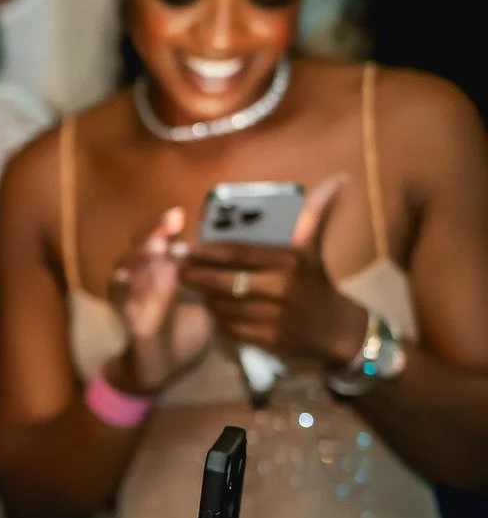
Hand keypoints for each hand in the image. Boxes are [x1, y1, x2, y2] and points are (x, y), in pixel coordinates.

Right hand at [110, 208, 213, 393]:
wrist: (164, 368)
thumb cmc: (187, 333)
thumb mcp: (208, 305)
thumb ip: (214, 283)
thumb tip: (240, 260)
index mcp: (165, 271)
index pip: (160, 240)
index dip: (164, 226)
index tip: (178, 215)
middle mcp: (144, 278)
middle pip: (139, 246)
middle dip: (153, 232)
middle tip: (169, 223)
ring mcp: (133, 297)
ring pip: (126, 267)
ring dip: (141, 256)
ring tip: (157, 248)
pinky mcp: (128, 318)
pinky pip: (119, 300)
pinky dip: (121, 289)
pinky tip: (126, 278)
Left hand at [183, 177, 364, 367]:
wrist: (335, 330)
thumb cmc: (315, 282)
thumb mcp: (312, 248)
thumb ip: (313, 214)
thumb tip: (337, 178)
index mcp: (288, 262)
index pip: (236, 253)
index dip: (207, 252)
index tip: (187, 250)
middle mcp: (280, 288)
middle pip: (223, 280)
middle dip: (196, 275)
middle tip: (180, 270)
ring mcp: (273, 316)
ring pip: (222, 305)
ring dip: (204, 297)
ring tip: (194, 288)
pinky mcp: (266, 339)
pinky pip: (228, 327)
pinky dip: (217, 318)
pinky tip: (212, 309)